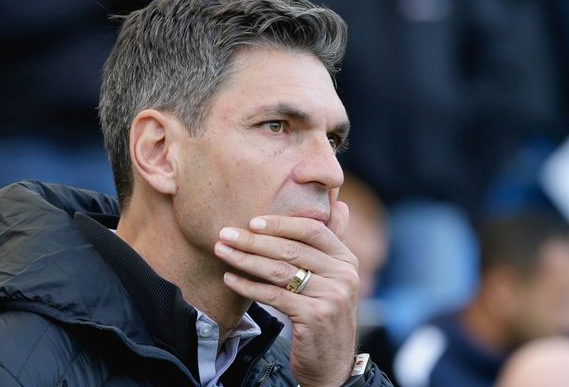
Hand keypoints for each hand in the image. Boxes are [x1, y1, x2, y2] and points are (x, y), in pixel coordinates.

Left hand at [214, 191, 358, 385]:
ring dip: (245, 259)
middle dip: (253, 240)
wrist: (332, 364)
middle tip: (225, 233)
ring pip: (279, 270)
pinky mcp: (314, 316)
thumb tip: (340, 204)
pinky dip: (248, 286)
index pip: (312, 230)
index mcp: (347, 260)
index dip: (281, 223)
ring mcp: (331, 296)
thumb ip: (326, 247)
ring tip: (222, 251)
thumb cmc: (323, 315)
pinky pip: (273, 295)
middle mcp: (343, 275)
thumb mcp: (331, 280)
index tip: (252, 221)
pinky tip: (230, 279)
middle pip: (291, 249)